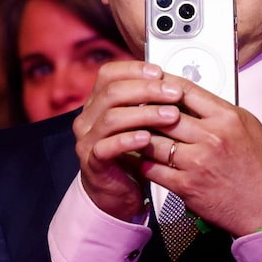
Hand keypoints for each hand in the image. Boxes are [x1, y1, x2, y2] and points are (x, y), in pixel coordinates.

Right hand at [74, 60, 183, 221]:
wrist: (116, 192)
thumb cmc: (131, 154)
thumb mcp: (140, 122)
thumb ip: (148, 102)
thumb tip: (174, 80)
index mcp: (97, 103)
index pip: (108, 74)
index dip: (134, 69)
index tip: (160, 73)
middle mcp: (88, 118)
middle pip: (112, 92)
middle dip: (147, 90)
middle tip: (174, 93)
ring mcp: (87, 140)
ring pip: (111, 118)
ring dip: (144, 114)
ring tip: (170, 116)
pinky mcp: (92, 162)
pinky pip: (106, 147)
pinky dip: (128, 140)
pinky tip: (147, 138)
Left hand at [137, 71, 261, 235]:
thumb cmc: (260, 167)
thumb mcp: (248, 128)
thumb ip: (219, 112)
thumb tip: (191, 99)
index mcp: (228, 118)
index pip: (187, 91)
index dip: (163, 85)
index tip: (151, 82)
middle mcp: (212, 137)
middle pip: (164, 115)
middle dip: (145, 111)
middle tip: (131, 109)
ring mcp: (197, 162)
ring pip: (152, 141)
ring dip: (139, 137)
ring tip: (130, 133)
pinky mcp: (185, 185)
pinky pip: (151, 168)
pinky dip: (141, 162)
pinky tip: (136, 157)